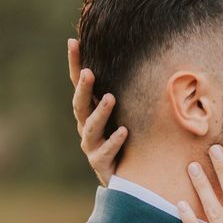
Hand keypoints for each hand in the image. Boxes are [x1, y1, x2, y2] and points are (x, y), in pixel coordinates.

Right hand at [67, 38, 127, 185]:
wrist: (127, 180)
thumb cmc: (131, 140)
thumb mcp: (130, 113)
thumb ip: (132, 92)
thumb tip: (149, 58)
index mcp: (91, 112)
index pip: (80, 85)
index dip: (75, 64)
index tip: (72, 42)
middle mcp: (87, 127)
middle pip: (80, 104)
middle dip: (83, 88)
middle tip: (89, 73)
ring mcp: (92, 147)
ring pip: (91, 128)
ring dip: (100, 112)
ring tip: (110, 98)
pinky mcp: (101, 165)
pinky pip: (106, 152)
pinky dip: (115, 141)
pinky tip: (124, 131)